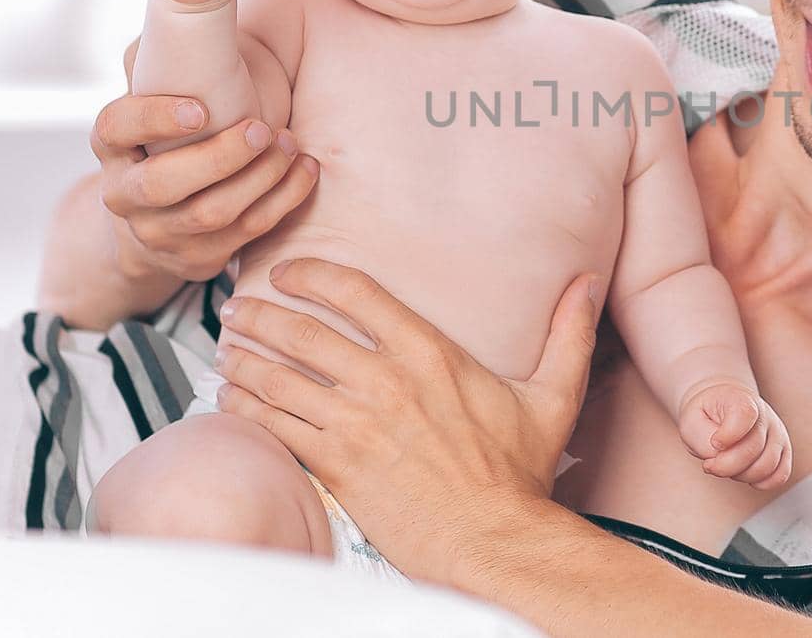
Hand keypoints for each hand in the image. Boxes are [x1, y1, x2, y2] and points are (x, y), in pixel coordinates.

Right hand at [91, 93, 318, 282]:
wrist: (162, 216)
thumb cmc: (176, 134)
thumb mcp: (162, 94)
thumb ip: (166, 55)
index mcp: (112, 144)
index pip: (115, 127)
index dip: (154, 118)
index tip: (200, 109)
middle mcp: (125, 192)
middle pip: (165, 183)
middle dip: (220, 157)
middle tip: (262, 129)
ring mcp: (158, 231)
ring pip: (210, 213)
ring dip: (260, 178)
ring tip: (291, 145)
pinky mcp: (196, 258)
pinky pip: (245, 233)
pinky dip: (282, 200)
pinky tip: (305, 170)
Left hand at [213, 259, 602, 582]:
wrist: (491, 540)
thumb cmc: (516, 474)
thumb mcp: (552, 395)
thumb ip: (567, 333)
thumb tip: (586, 283)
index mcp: (429, 353)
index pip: (356, 292)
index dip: (312, 274)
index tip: (287, 272)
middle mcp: (386, 381)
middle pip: (303, 332)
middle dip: (260, 315)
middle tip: (237, 308)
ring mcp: (356, 425)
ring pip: (278, 379)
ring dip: (243, 360)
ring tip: (225, 351)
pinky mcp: (337, 466)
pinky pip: (275, 428)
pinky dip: (245, 410)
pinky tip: (229, 401)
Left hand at [677, 381, 791, 489]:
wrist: (719, 408)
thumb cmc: (705, 415)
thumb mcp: (690, 421)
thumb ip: (702, 440)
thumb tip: (719, 458)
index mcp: (741, 400)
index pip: (744, 415)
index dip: (728, 435)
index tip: (714, 443)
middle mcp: (765, 415)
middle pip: (753, 448)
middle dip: (727, 465)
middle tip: (710, 463)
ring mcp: (777, 433)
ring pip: (768, 465)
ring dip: (742, 475)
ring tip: (727, 466)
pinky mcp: (783, 450)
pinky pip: (781, 474)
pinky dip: (762, 482)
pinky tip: (745, 475)